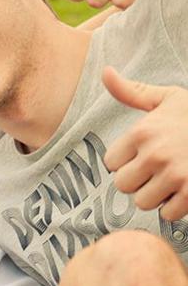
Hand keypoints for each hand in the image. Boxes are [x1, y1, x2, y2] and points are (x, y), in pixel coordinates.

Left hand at [103, 67, 187, 220]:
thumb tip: (105, 71)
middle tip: (156, 170)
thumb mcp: (167, 98)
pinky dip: (176, 207)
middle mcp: (155, 155)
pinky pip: (168, 214)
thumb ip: (132, 92)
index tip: (141, 155)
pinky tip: (185, 190)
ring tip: (171, 179)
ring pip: (143, 202)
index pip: (111, 163)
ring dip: (156, 195)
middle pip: (123, 186)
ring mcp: (176, 175)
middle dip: (138, 181)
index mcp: (143, 133)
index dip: (125, 162)